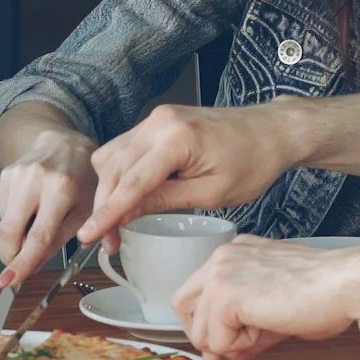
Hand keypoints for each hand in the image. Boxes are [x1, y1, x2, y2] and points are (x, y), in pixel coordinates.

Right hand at [0, 127, 97, 287]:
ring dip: (15, 238)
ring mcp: (17, 174)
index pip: (38, 235)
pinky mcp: (5, 174)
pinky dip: (13, 221)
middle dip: (11, 255)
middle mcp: (35, 178)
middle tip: (16, 269)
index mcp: (61, 188)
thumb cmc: (82, 180)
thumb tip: (34, 266)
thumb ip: (62, 240)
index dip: (22, 262)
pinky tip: (29, 214)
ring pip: (4, 222)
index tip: (9, 281)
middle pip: (11, 230)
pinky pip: (2, 210)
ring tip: (34, 230)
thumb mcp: (86, 211)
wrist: (65, 145)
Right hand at [79, 103, 293, 244]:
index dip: (107, 212)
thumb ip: (165, 201)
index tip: (89, 236)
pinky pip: (125, 148)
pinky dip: (120, 173)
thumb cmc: (252, 162)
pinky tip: (126, 197)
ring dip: (109, 190)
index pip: (132, 181)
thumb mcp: (212, 193)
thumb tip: (127, 214)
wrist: (270, 131)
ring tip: (114, 224)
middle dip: (105, 206)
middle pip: (115, 169)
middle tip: (108, 241)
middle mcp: (159, 122)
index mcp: (176, 139)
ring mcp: (156, 118)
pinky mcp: (158, 122)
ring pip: (113, 157)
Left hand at [171, 236, 359, 359]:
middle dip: (207, 337)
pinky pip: (218, 341)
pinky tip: (269, 328)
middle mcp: (221, 258)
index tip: (226, 346)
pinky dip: (242, 347)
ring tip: (267, 331)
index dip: (206, 325)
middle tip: (238, 349)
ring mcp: (220, 274)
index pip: (196, 294)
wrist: (345, 283)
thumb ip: (239, 330)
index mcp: (233, 255)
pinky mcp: (226, 294)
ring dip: (232, 344)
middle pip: (184, 308)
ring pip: (200, 331)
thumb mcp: (271, 311)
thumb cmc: (323, 294)